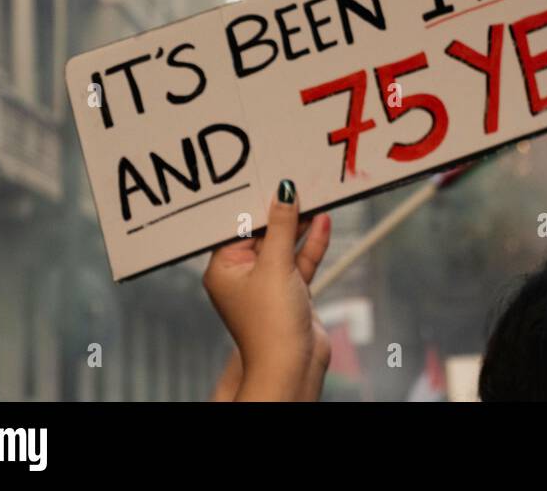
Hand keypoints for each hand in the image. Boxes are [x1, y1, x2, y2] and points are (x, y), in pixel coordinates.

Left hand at [204, 180, 332, 400]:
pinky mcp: (291, 292)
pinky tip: (323, 223)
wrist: (293, 365)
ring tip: (315, 198)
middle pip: (264, 234)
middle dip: (282, 212)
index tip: (271, 181)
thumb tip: (283, 192)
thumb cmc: (271, 323)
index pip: (239, 227)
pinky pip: (300, 260)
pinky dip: (311, 243)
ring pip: (285, 246)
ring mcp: (268, 284)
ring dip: (301, 226)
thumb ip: (282, 227)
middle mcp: (243, 275)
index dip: (256, 204)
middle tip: (298, 185)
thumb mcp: (275, 266)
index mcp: (224, 269)